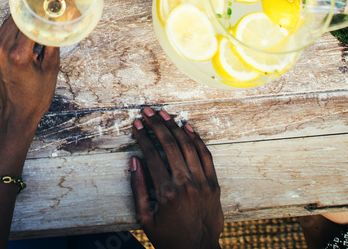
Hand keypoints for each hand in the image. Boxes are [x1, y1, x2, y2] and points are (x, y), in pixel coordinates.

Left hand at [0, 15, 58, 127]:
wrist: (15, 113)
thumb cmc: (34, 97)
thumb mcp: (51, 69)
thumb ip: (53, 41)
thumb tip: (58, 21)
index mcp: (17, 54)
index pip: (30, 20)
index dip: (42, 10)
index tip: (52, 3)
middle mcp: (2, 49)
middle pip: (18, 17)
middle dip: (33, 10)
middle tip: (48, 5)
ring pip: (10, 21)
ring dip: (24, 17)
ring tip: (40, 15)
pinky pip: (4, 30)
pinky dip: (16, 26)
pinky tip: (28, 27)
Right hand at [130, 108, 222, 248]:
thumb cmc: (168, 238)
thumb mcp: (145, 218)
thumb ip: (138, 188)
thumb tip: (134, 161)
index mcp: (166, 193)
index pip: (152, 155)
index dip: (143, 137)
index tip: (137, 124)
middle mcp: (185, 184)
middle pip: (170, 145)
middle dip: (157, 125)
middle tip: (148, 112)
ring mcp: (202, 183)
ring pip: (188, 146)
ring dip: (175, 127)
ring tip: (164, 114)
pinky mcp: (213, 184)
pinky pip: (205, 156)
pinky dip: (196, 139)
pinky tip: (187, 127)